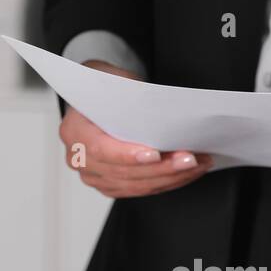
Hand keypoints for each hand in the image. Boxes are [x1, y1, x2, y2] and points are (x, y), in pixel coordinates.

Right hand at [59, 60, 212, 197]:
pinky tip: (185, 173)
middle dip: (160, 168)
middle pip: (122, 172)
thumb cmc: (105, 87)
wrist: (96, 96)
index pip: (100, 149)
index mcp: (74, 130)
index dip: (128, 155)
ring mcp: (93, 175)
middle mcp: (78, 158)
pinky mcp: (110, 184)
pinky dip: (165, 182)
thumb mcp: (114, 80)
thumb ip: (130, 96)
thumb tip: (159, 111)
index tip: (155, 154)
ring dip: (169, 178)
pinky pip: (139, 190)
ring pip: (135, 185)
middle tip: (190, 159)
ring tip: (196, 165)